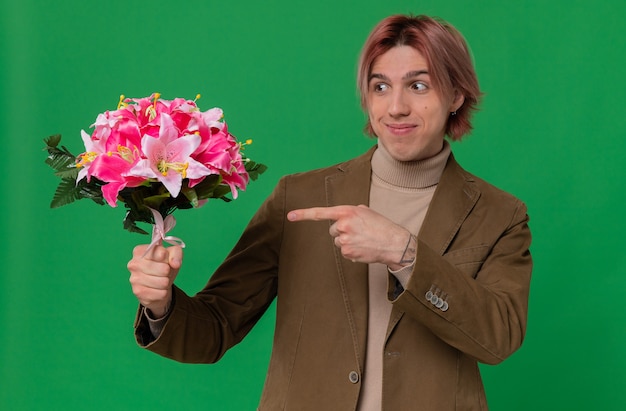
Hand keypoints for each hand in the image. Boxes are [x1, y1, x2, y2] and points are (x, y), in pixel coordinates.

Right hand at [128, 244, 182, 318]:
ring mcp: (134, 278)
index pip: (161, 253)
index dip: (168, 258)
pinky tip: (157, 289)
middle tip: (164, 272)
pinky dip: (163, 292)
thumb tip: (175, 263)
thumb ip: (176, 253)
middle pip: (164, 269)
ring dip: (166, 282)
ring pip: (163, 282)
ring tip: (161, 280)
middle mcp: (134, 263)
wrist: (156, 285)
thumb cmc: (163, 266)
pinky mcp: (138, 292)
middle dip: (168, 272)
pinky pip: (161, 293)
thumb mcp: (172, 255)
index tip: (165, 259)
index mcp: (140, 251)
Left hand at [288, 205, 413, 269]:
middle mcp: (343, 225)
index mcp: (347, 212)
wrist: (394, 242)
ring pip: (338, 242)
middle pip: (332, 230)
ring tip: (363, 240)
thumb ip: (351, 212)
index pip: (321, 213)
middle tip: (358, 232)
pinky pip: (344, 251)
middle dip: (342, 231)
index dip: (303, 214)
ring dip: (347, 241)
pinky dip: (352, 251)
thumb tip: (342, 217)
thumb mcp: (366, 212)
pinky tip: (363, 248)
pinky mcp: (347, 252)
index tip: (290, 216)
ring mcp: (345, 240)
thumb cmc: (381, 226)